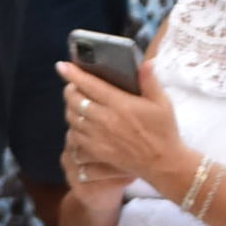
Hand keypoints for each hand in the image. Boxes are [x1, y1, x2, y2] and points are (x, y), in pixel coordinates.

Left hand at [58, 57, 183, 190]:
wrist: (163, 163)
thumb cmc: (163, 130)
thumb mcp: (162, 103)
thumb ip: (150, 81)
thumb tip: (146, 62)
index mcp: (121, 104)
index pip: (90, 85)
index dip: (73, 74)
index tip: (62, 66)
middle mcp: (106, 119)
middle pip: (75, 100)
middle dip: (70, 89)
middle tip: (73, 85)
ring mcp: (99, 136)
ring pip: (71, 117)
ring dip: (70, 107)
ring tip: (76, 102)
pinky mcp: (96, 150)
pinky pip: (74, 135)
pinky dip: (73, 126)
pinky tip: (80, 122)